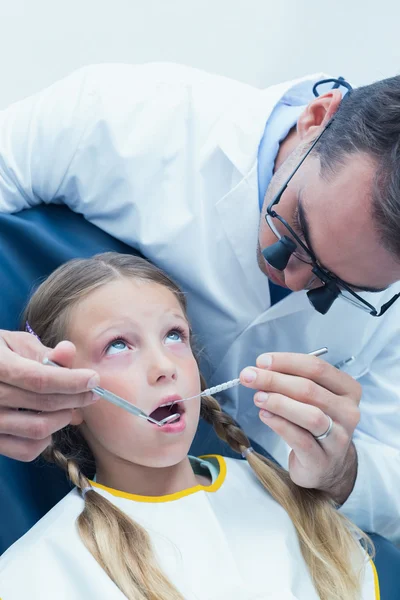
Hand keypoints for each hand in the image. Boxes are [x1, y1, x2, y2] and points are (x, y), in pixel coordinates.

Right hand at [0, 331, 99, 461]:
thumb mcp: (13, 343)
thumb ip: (42, 351)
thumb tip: (69, 352)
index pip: (39, 379)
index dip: (71, 381)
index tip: (93, 379)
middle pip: (43, 404)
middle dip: (75, 398)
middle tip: (90, 392)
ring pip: (38, 430)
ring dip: (63, 418)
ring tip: (71, 406)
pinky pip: (26, 450)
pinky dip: (46, 440)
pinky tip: (50, 423)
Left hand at [240, 352, 360, 503]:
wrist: (326, 465)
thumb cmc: (314, 423)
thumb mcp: (311, 398)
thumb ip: (292, 381)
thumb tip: (261, 369)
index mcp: (348, 390)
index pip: (317, 368)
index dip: (286, 362)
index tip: (261, 362)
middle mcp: (348, 412)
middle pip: (310, 390)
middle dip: (275, 380)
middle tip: (249, 376)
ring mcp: (338, 438)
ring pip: (310, 415)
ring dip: (278, 402)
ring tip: (257, 397)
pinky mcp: (322, 460)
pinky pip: (300, 439)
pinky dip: (279, 424)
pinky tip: (264, 415)